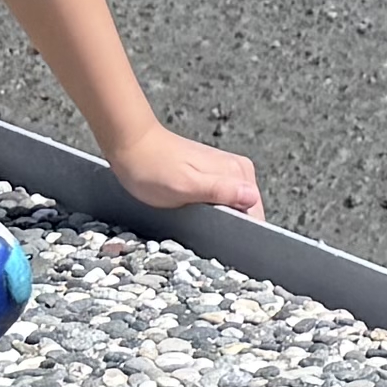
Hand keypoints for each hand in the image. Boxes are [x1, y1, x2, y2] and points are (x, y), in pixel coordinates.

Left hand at [112, 125, 263, 222]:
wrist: (131, 144)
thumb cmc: (153, 167)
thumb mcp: (186, 185)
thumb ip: (220, 191)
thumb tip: (252, 198)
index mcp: (238, 172)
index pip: (255, 213)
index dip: (240, 231)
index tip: (220, 242)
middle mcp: (238, 170)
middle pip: (246, 212)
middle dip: (228, 226)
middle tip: (199, 231)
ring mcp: (225, 172)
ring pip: (233, 208)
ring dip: (217, 220)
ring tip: (193, 222)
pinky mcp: (211, 174)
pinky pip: (220, 201)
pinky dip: (208, 211)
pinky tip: (191, 214)